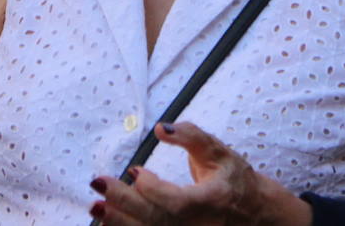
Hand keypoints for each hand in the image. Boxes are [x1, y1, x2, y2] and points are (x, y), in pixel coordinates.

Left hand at [90, 122, 312, 225]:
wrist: (250, 212)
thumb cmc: (233, 179)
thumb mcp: (219, 152)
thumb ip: (191, 137)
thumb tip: (161, 128)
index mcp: (211, 201)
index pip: (177, 203)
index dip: (153, 189)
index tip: (136, 170)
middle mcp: (197, 224)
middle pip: (156, 220)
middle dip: (124, 205)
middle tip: (98, 184)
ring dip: (118, 222)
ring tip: (95, 206)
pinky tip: (107, 220)